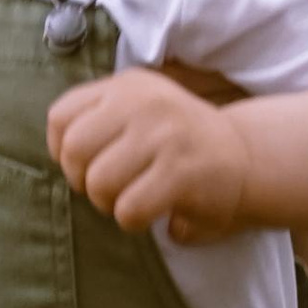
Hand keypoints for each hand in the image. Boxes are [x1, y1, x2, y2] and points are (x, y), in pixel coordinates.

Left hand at [46, 68, 260, 245]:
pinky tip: (152, 213)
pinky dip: (133, 220)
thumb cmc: (181, 144)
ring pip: (99, 182)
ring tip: (132, 200)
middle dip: (83, 181)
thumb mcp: (140, 111)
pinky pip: (128, 208)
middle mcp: (143, 102)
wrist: (248, 158)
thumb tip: (59, 153)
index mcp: (127, 86)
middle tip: (108, 189)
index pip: (61, 116)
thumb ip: (99, 120)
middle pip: (73, 150)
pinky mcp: (181, 171)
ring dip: (108, 204)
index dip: (62, 150)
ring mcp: (164, 134)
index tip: (87, 165)